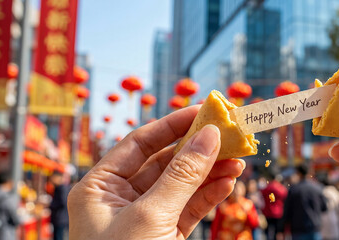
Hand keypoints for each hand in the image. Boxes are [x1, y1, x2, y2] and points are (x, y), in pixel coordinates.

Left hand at [68, 106, 244, 239]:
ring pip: (183, 184)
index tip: (205, 110)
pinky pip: (191, 207)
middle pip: (166, 161)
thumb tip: (209, 136)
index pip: (140, 143)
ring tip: (239, 158)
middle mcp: (121, 199)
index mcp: (99, 187)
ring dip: (212, 170)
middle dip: (199, 148)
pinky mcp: (166, 235)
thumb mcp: (150, 216)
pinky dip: (211, 194)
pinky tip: (229, 181)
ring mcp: (146, 218)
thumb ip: (181, 175)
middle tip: (229, 133)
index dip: (173, 124)